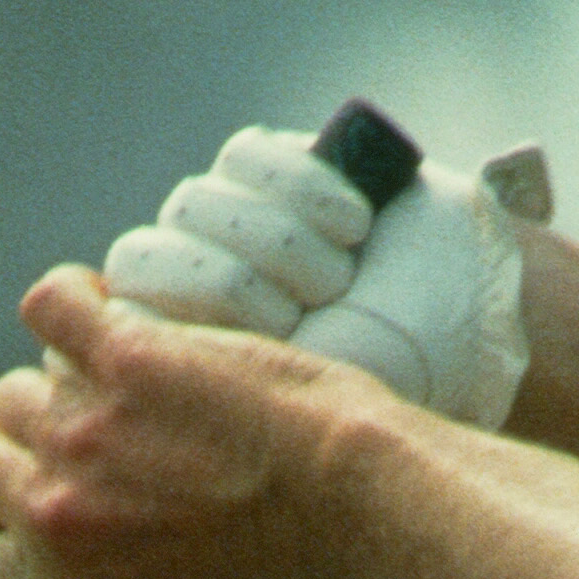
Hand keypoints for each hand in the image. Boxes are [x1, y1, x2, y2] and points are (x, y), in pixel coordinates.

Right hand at [0, 268, 396, 578]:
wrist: (358, 515)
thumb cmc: (283, 575)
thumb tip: (31, 563)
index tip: (11, 499)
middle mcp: (51, 512)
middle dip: (11, 442)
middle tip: (84, 440)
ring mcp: (81, 430)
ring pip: (18, 385)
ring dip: (65, 386)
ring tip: (134, 392)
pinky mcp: (123, 356)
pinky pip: (48, 303)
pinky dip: (76, 302)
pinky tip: (115, 316)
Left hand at [102, 117, 537, 425]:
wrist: (472, 331)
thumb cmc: (383, 392)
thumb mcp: (282, 422)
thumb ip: (185, 404)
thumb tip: (106, 382)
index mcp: (169, 364)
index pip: (107, 321)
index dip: (184, 319)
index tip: (268, 340)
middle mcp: (185, 292)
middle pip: (143, 256)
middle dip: (232, 283)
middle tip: (310, 310)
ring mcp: (222, 225)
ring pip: (195, 203)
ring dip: (280, 241)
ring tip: (343, 276)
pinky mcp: (267, 170)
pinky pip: (247, 156)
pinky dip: (306, 189)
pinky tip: (355, 226)